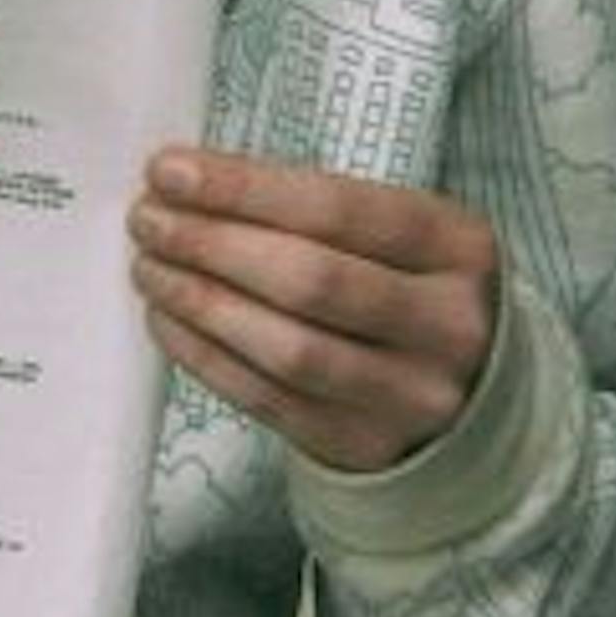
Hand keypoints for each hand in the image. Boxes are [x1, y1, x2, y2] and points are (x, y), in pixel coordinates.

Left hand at [128, 147, 499, 472]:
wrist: (469, 392)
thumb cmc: (405, 282)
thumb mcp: (392, 230)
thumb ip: (306, 206)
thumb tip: (184, 183)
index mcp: (457, 246)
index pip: (337, 207)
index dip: (243, 189)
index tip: (167, 171)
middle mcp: (449, 325)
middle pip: (310, 280)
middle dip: (211, 244)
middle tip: (146, 219)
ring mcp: (413, 396)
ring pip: (289, 349)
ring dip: (201, 302)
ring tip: (148, 266)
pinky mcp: (366, 445)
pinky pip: (270, 401)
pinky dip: (206, 356)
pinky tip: (166, 319)